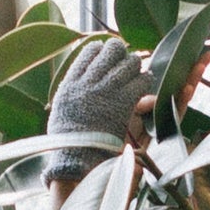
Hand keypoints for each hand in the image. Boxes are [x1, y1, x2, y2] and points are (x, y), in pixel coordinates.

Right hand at [45, 38, 153, 184]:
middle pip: (110, 50)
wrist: (77, 159)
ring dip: (134, 64)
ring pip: (128, 62)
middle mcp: (88, 82)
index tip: (103, 53)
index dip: (99, 49)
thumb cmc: (69, 141)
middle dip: (119, 52)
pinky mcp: (124, 102)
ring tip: (135, 69)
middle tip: (123, 59)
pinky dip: (145, 78)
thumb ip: (74, 92)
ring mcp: (106, 90)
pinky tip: (145, 81)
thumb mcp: (63, 110)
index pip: (88, 53)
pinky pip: (140, 81)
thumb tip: (81, 80)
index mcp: (71, 83)